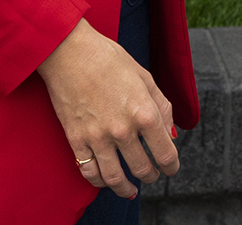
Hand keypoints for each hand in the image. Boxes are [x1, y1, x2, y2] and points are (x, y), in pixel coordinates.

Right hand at [37, 19, 179, 196]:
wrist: (70, 53)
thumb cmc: (109, 59)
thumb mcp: (145, 77)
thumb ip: (161, 107)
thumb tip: (170, 133)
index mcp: (145, 112)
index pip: (166, 153)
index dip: (172, 166)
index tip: (171, 168)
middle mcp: (123, 130)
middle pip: (142, 169)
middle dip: (151, 175)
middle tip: (153, 175)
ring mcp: (97, 137)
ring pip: (115, 178)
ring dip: (126, 188)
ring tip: (131, 189)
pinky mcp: (76, 139)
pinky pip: (89, 172)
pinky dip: (100, 181)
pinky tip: (106, 180)